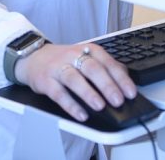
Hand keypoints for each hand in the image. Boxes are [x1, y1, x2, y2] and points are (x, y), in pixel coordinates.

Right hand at [15, 42, 137, 122]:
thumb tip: (125, 79)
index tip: (130, 93)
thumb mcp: (86, 57)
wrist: (34, 57)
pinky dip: (70, 105)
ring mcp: (58, 68)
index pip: (107, 62)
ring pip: (74, 79)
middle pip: (92, 68)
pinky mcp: (46, 81)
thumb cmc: (65, 61)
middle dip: (107, 85)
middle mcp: (73, 57)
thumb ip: (105, 66)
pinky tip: (81, 114)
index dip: (120, 78)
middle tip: (118, 100)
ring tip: (100, 106)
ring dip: (88, 93)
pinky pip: (58, 93)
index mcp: (88, 50)